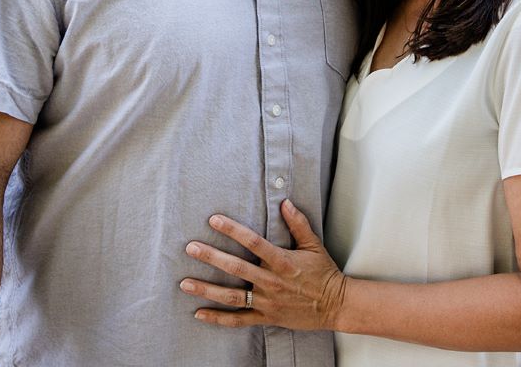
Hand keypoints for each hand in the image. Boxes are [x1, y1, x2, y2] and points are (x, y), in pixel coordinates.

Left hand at [181, 199, 347, 330]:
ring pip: (232, 296)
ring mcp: (268, 301)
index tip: (213, 220)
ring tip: (185, 283)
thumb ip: (298, 223)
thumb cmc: (323, 273)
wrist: (335, 305)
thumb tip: (285, 202)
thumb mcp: (314, 245)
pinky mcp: (267, 317)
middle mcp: (271, 281)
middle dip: (211, 257)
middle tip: (190, 248)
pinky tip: (199, 313)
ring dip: (207, 289)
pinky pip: (239, 319)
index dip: (232, 230)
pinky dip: (218, 319)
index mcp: (282, 260)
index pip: (253, 242)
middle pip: (236, 268)